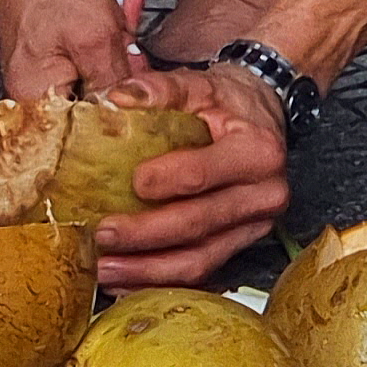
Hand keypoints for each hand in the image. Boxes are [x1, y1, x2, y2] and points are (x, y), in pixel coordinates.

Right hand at [0, 0, 141, 104]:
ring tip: (121, 17)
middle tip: (134, 46)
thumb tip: (131, 115)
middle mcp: (31, 95)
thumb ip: (116, 82)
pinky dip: (102, 40)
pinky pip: (84, 59)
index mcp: (35, 98)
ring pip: (94, 77)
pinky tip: (113, 16)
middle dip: (121, 71)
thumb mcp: (97, 38)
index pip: (85, 130)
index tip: (143, 95)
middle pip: (92, 103)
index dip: (121, 112)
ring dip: (115, 49)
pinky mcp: (48, 59)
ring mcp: (40, 77)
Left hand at [91, 61, 291, 286]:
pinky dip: (159, 280)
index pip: (204, 175)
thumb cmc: (227, 103)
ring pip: (199, 260)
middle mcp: (263, 195)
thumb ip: (161, 89)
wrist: (262, 119)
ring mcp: (254, 227)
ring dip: (147, 271)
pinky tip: (125, 282)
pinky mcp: (239, 246)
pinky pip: (199, 272)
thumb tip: (117, 99)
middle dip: (145, 236)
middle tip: (103, 235)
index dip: (166, 181)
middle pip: (198, 225)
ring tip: (105, 270)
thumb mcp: (200, 84)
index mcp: (257, 152)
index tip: (131, 182)